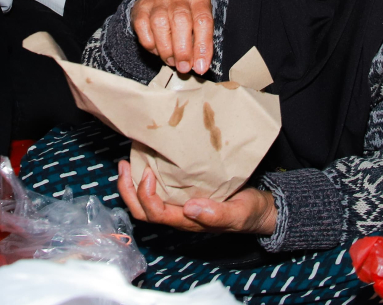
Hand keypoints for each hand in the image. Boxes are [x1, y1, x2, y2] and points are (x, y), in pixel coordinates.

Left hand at [117, 161, 276, 235]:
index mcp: (187, 221)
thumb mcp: (239, 213)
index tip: (147, 172)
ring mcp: (178, 205)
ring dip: (131, 184)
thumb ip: (217, 214)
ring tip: (125, 163)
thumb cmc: (249, 211)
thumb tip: (190, 209)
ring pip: (145, 202)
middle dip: (127, 190)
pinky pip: (156, 190)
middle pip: (142, 210)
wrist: (259, 209)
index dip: (145, 195)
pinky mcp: (183, 194)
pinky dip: (144, 178)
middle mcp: (177, 215)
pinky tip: (144, 161)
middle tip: (123, 166)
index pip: (155, 213)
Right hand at [131, 0, 212, 73]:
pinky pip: (143, 28)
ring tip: (171, 61)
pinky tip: (157, 50)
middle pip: (181, 20)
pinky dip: (150, 44)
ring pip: (160, 25)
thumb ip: (200, 42)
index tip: (200, 67)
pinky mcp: (141, 7)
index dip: (203, 46)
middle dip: (182, 50)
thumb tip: (198, 66)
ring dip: (166, 50)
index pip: (203, 21)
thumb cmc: (186, 17)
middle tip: (183, 67)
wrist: (163, 2)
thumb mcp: (198, 24)